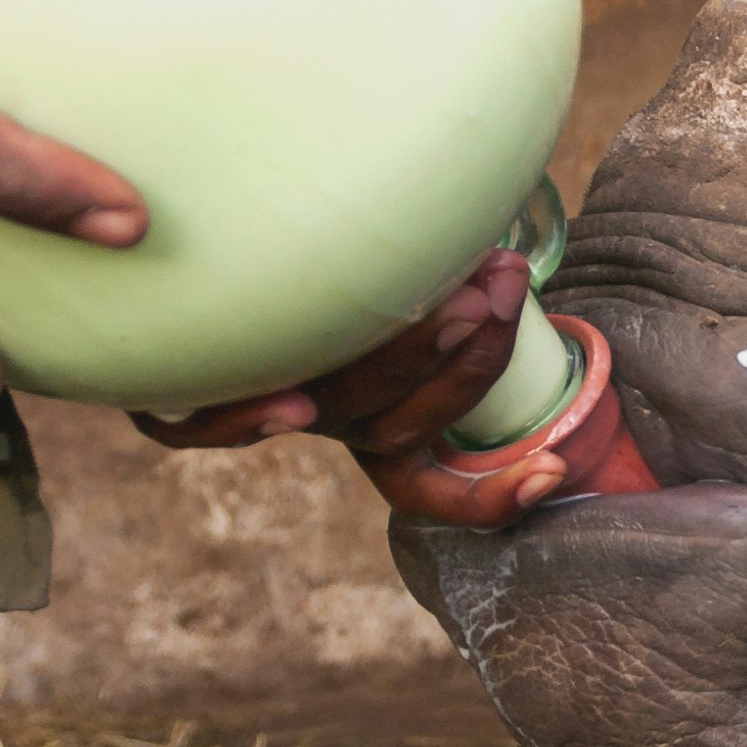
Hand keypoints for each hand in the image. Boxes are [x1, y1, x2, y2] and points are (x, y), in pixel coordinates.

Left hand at [136, 242, 563, 528]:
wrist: (221, 249)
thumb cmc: (351, 267)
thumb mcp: (421, 284)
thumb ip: (458, 280)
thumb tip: (505, 257)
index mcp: (385, 425)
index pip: (442, 494)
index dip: (496, 497)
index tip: (553, 468)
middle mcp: (334, 422)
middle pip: (399, 427)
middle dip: (465, 362)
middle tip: (501, 289)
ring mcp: (269, 405)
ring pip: (335, 412)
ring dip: (398, 358)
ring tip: (445, 286)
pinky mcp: (192, 391)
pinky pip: (199, 430)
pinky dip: (241, 424)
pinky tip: (284, 405)